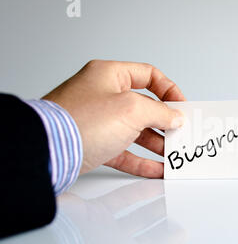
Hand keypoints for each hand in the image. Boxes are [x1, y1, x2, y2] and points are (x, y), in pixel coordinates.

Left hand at [43, 60, 185, 177]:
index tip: (182, 106)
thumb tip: (175, 117)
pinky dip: (142, 160)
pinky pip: (124, 152)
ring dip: (156, 143)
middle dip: (165, 121)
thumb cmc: (81, 121)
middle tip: (180, 132)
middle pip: (144, 106)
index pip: (148, 75)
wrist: (48, 150)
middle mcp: (103, 96)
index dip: (169, 90)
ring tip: (173, 154)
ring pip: (135, 131)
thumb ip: (160, 112)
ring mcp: (98, 121)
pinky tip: (157, 169)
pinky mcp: (94, 145)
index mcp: (110, 75)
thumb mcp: (132, 109)